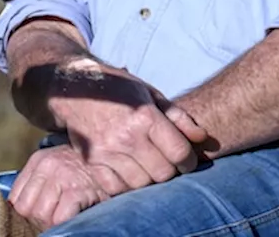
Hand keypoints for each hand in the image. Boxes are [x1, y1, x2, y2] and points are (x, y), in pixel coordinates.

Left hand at [9, 144, 109, 229]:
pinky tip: (75, 215)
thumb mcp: (59, 166)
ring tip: (64, 218)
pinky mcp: (78, 190)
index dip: (27, 211)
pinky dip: (65, 221)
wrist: (119, 158)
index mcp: (39, 160)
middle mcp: (48, 165)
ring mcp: (63, 176)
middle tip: (53, 219)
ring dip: (52, 222)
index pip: (16, 197)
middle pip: (26, 208)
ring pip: (40, 214)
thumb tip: (23, 208)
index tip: (39, 215)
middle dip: (38, 219)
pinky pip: (60, 217)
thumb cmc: (89, 168)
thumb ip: (40, 181)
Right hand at [47, 57, 208, 194]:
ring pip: (141, 183)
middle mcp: (126, 136)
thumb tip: (202, 137)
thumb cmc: (120, 90)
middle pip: (162, 173)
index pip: (179, 153)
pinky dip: (126, 185)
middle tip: (168, 164)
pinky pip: (116, 188)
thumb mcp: (152, 95)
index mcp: (145, 117)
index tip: (187, 161)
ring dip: (149, 179)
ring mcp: (107, 151)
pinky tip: (130, 171)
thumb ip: (178, 117)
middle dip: (170, 171)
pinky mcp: (92, 162)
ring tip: (149, 166)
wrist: (76, 90)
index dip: (189, 161)